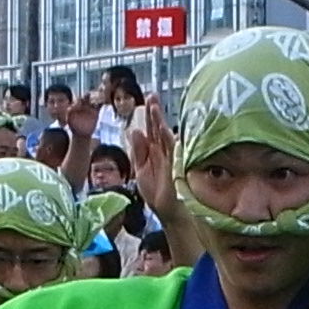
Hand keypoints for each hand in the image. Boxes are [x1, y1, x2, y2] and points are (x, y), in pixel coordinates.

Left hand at [125, 96, 173, 212]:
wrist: (168, 212)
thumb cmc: (157, 194)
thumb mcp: (140, 170)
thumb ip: (138, 152)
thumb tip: (135, 131)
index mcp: (153, 152)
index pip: (151, 130)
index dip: (149, 115)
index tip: (147, 100)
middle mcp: (162, 152)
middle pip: (158, 128)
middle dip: (155, 112)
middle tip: (152, 96)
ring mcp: (169, 158)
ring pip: (164, 135)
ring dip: (159, 120)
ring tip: (154, 106)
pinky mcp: (174, 166)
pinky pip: (170, 149)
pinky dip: (166, 138)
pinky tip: (162, 127)